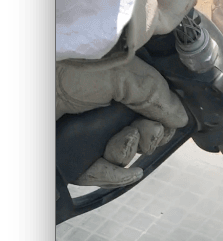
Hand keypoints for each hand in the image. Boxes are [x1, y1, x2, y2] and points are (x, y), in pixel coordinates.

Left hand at [56, 54, 189, 185]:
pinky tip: (124, 173)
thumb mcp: (122, 73)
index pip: (153, 109)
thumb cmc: (68, 64)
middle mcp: (105, 109)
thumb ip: (154, 93)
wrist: (23, 92)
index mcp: (118, 84)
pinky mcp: (75, 155)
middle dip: (147, 139)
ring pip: (123, 157)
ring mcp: (89, 133)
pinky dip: (113, 175)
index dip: (162, 120)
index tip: (162, 122)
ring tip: (117, 143)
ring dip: (126, 154)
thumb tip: (181, 116)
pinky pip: (101, 175)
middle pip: (142, 136)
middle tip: (140, 132)